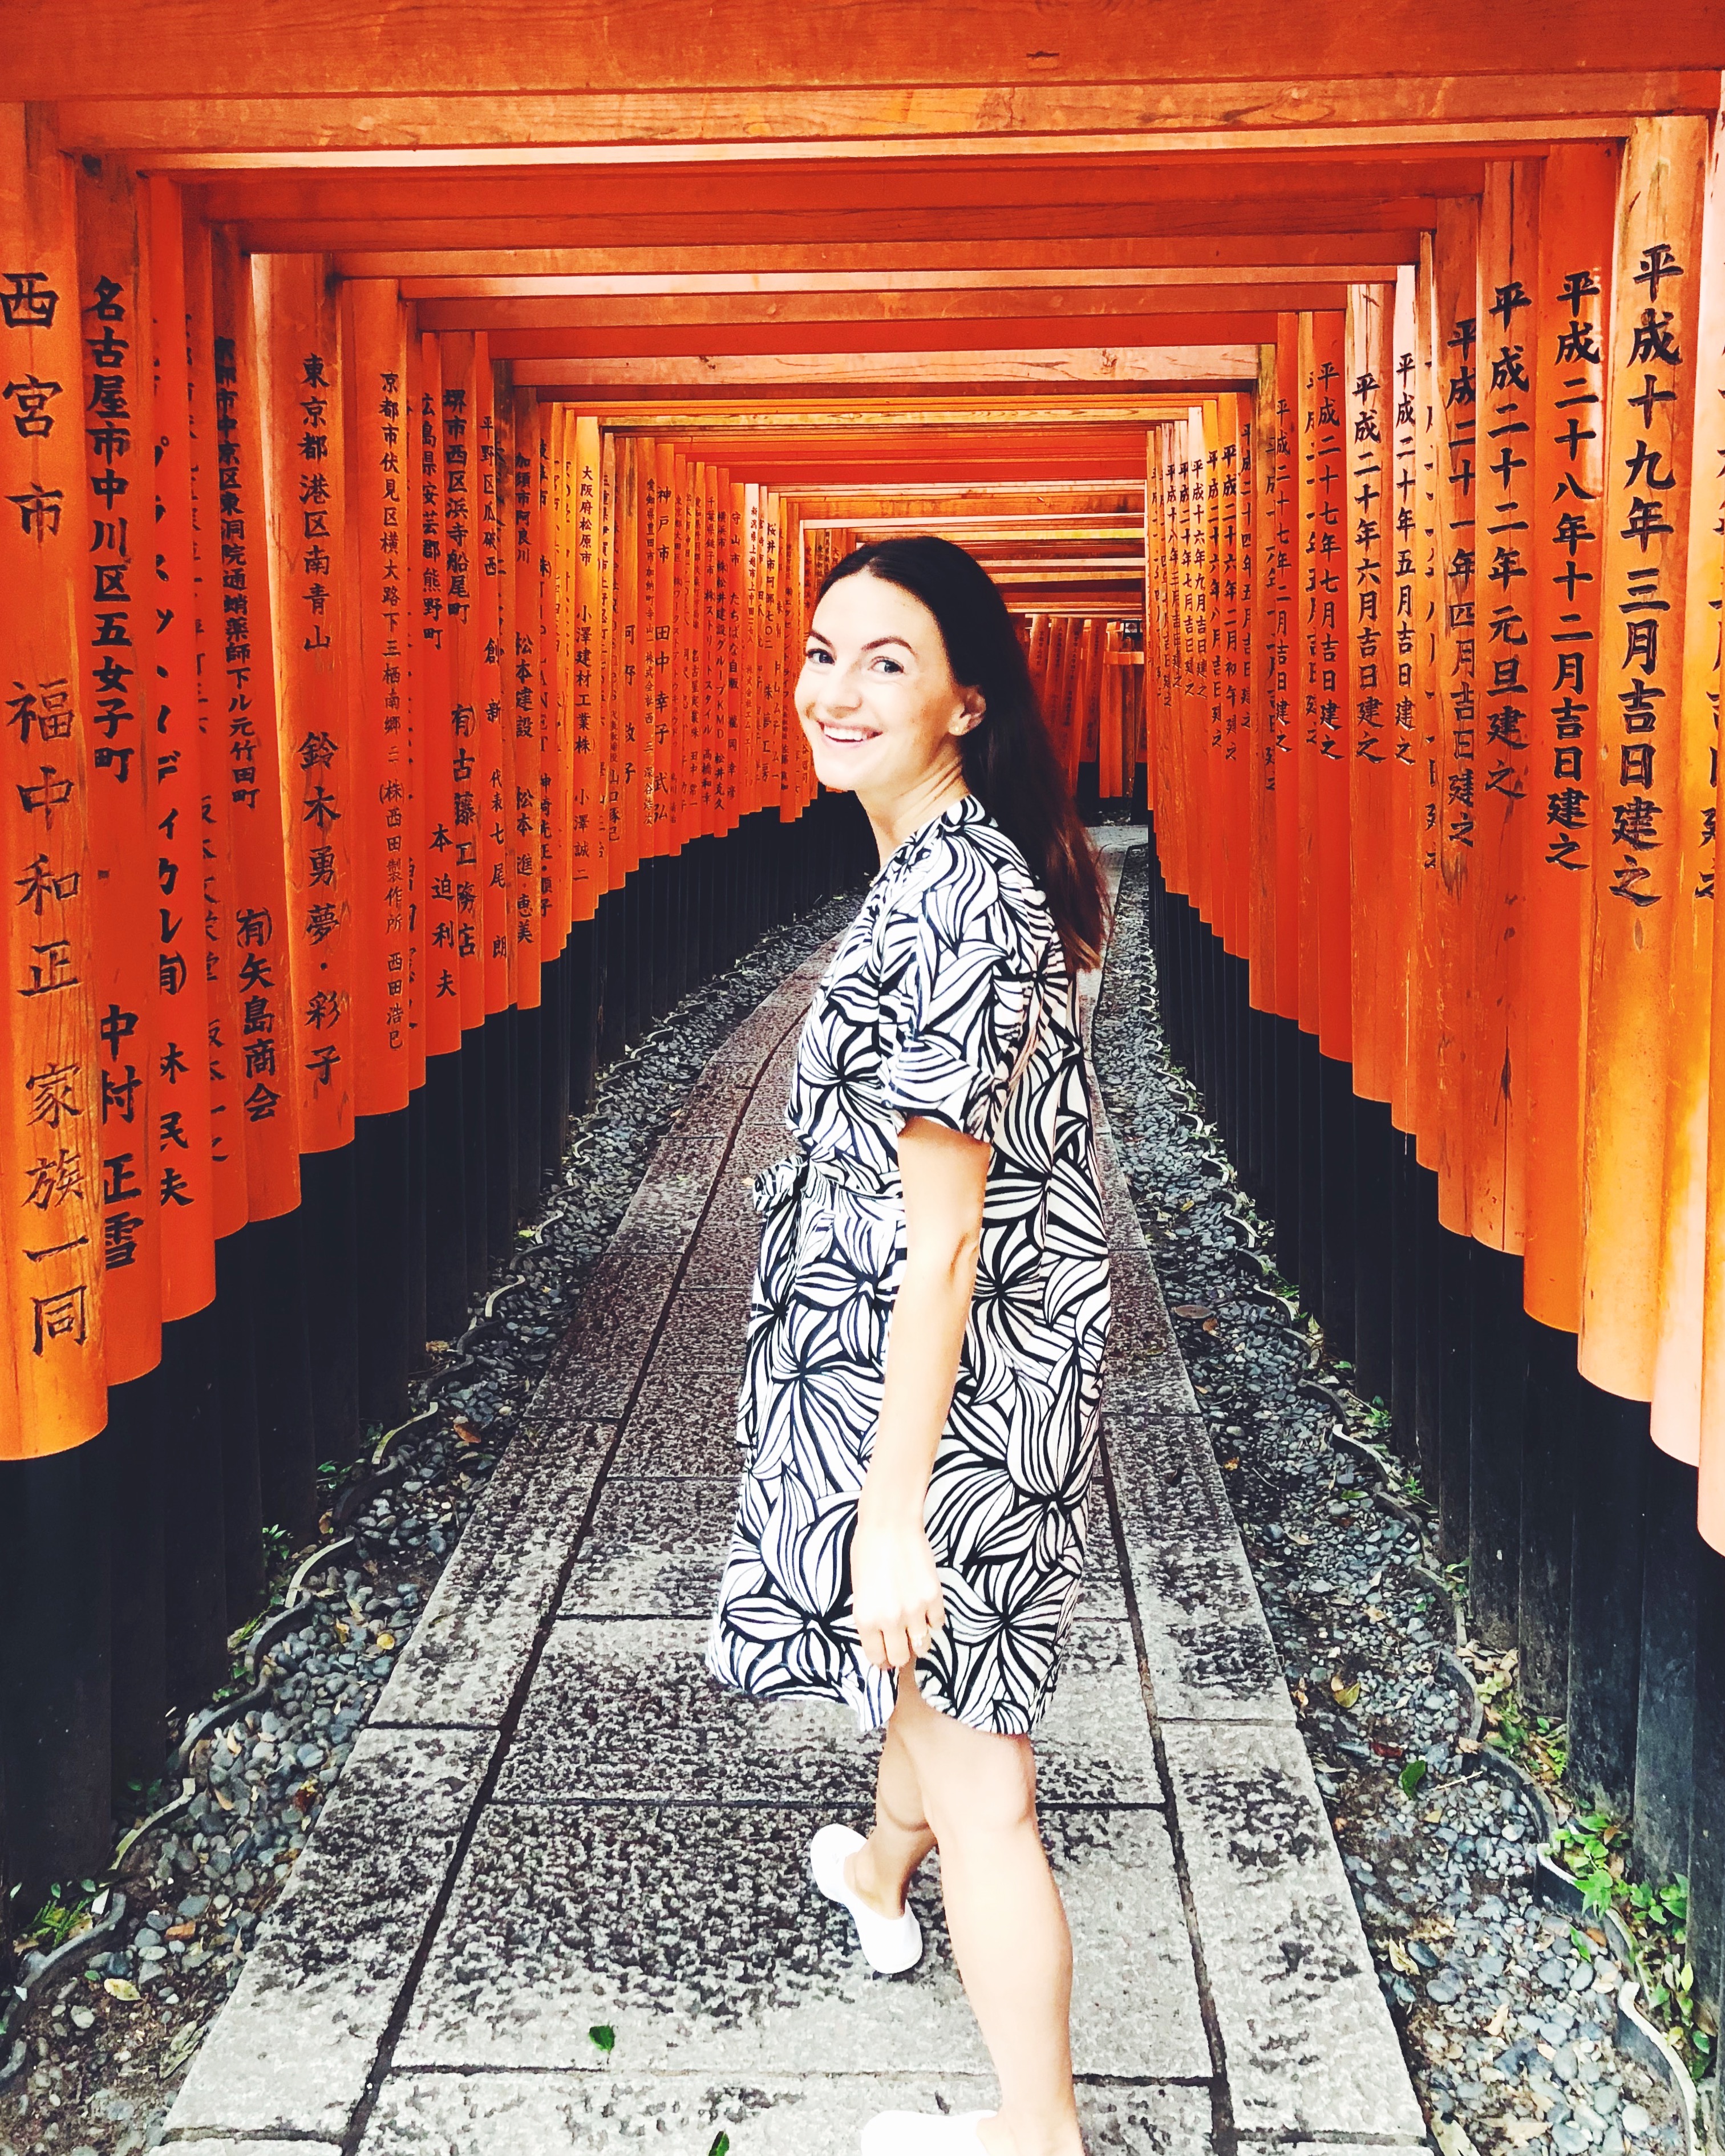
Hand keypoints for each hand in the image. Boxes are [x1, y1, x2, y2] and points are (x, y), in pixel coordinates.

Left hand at [850, 1504, 945, 1671]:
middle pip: (901, 1657)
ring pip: (923, 1645)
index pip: (877, 1657)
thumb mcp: (858, 1591)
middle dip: (900, 1653)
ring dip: (918, 1638)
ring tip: (914, 1624)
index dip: (881, 1659)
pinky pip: (938, 1623)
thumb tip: (880, 1640)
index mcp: (866, 1619)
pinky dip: (933, 1619)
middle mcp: (890, 1620)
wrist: (889, 1524)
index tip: (885, 1655)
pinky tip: (925, 1606)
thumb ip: (869, 1618)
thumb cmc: (867, 1552)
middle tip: (901, 1641)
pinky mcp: (934, 1597)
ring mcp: (915, 1610)